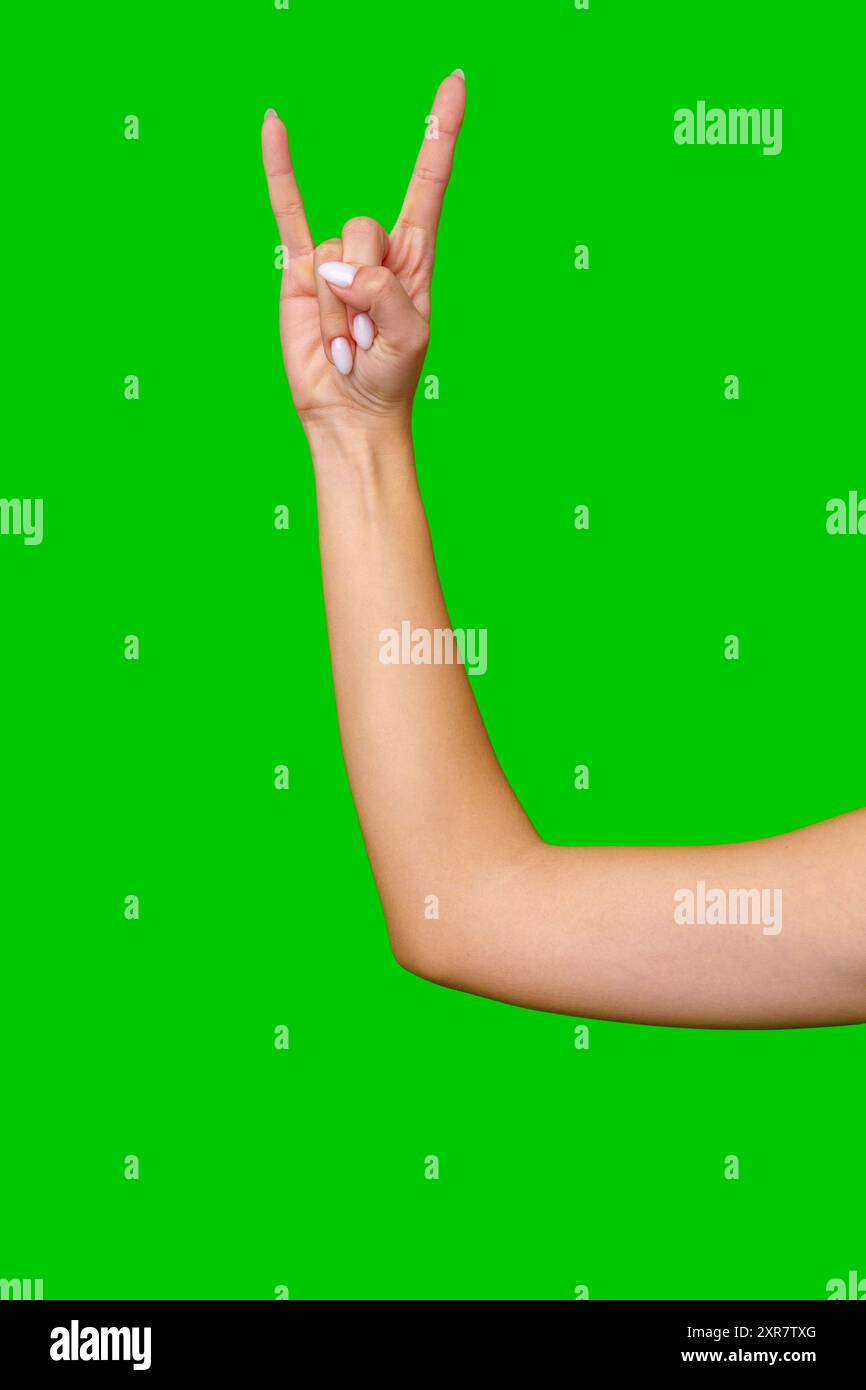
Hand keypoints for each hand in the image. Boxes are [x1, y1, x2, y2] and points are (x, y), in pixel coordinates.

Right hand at [261, 72, 465, 438]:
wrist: (350, 411)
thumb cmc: (389, 377)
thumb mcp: (408, 338)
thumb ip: (384, 294)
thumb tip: (336, 269)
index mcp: (415, 256)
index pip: (429, 180)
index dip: (441, 132)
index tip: (455, 82)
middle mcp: (376, 248)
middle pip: (366, 227)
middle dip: (363, 284)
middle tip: (365, 335)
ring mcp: (337, 258)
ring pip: (331, 253)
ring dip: (334, 308)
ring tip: (342, 340)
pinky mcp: (300, 271)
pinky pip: (288, 211)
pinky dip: (280, 169)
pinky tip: (273, 124)